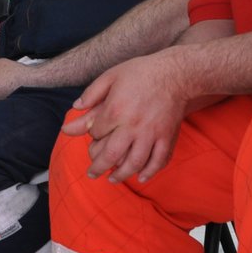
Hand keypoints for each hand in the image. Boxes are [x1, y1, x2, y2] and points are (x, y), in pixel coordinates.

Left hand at [62, 51, 191, 182]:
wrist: (175, 74)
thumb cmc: (141, 73)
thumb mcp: (111, 76)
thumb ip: (92, 93)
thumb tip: (76, 107)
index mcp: (115, 110)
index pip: (96, 133)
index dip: (92, 135)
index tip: (95, 133)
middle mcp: (131, 126)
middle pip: (110, 154)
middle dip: (98, 167)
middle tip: (91, 174)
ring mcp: (151, 134)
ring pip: (133, 163)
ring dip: (121, 175)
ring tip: (112, 179)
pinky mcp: (167, 137)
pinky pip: (158, 160)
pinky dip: (150, 172)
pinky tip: (140, 178)